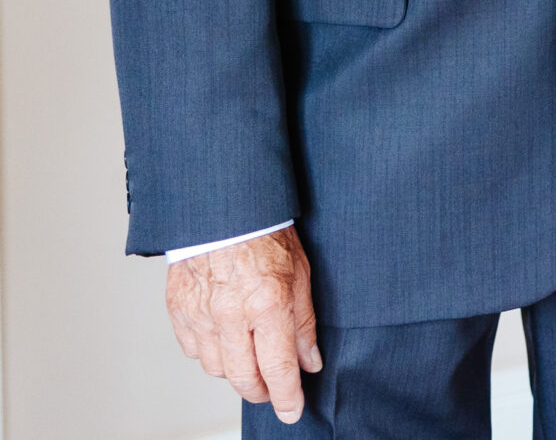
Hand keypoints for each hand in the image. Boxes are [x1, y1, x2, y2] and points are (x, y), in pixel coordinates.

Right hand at [166, 226, 322, 422]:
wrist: (223, 210)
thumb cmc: (266, 236)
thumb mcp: (301, 275)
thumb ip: (304, 323)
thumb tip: (310, 362)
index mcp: (268, 303)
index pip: (278, 367)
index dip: (287, 396)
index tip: (292, 411)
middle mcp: (231, 315)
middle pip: (244, 378)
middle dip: (262, 393)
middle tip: (274, 391)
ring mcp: (201, 315)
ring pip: (217, 369)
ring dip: (237, 371)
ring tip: (252, 356)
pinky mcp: (179, 312)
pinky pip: (195, 351)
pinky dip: (212, 354)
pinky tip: (226, 340)